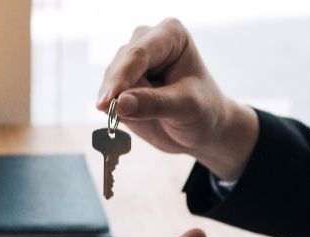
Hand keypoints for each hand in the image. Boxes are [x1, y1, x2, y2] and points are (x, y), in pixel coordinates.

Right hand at [97, 18, 258, 180]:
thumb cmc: (203, 111)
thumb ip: (154, 104)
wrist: (203, 128)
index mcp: (171, 34)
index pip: (139, 54)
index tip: (107, 101)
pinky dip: (113, 110)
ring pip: (109, 82)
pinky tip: (132, 118)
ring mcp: (131, 61)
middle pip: (120, 66)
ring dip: (118, 103)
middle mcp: (147, 40)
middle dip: (120, 92)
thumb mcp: (186, 108)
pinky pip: (106, 96)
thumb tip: (119, 103)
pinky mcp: (120, 82)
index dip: (121, 77)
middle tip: (128, 116)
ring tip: (148, 116)